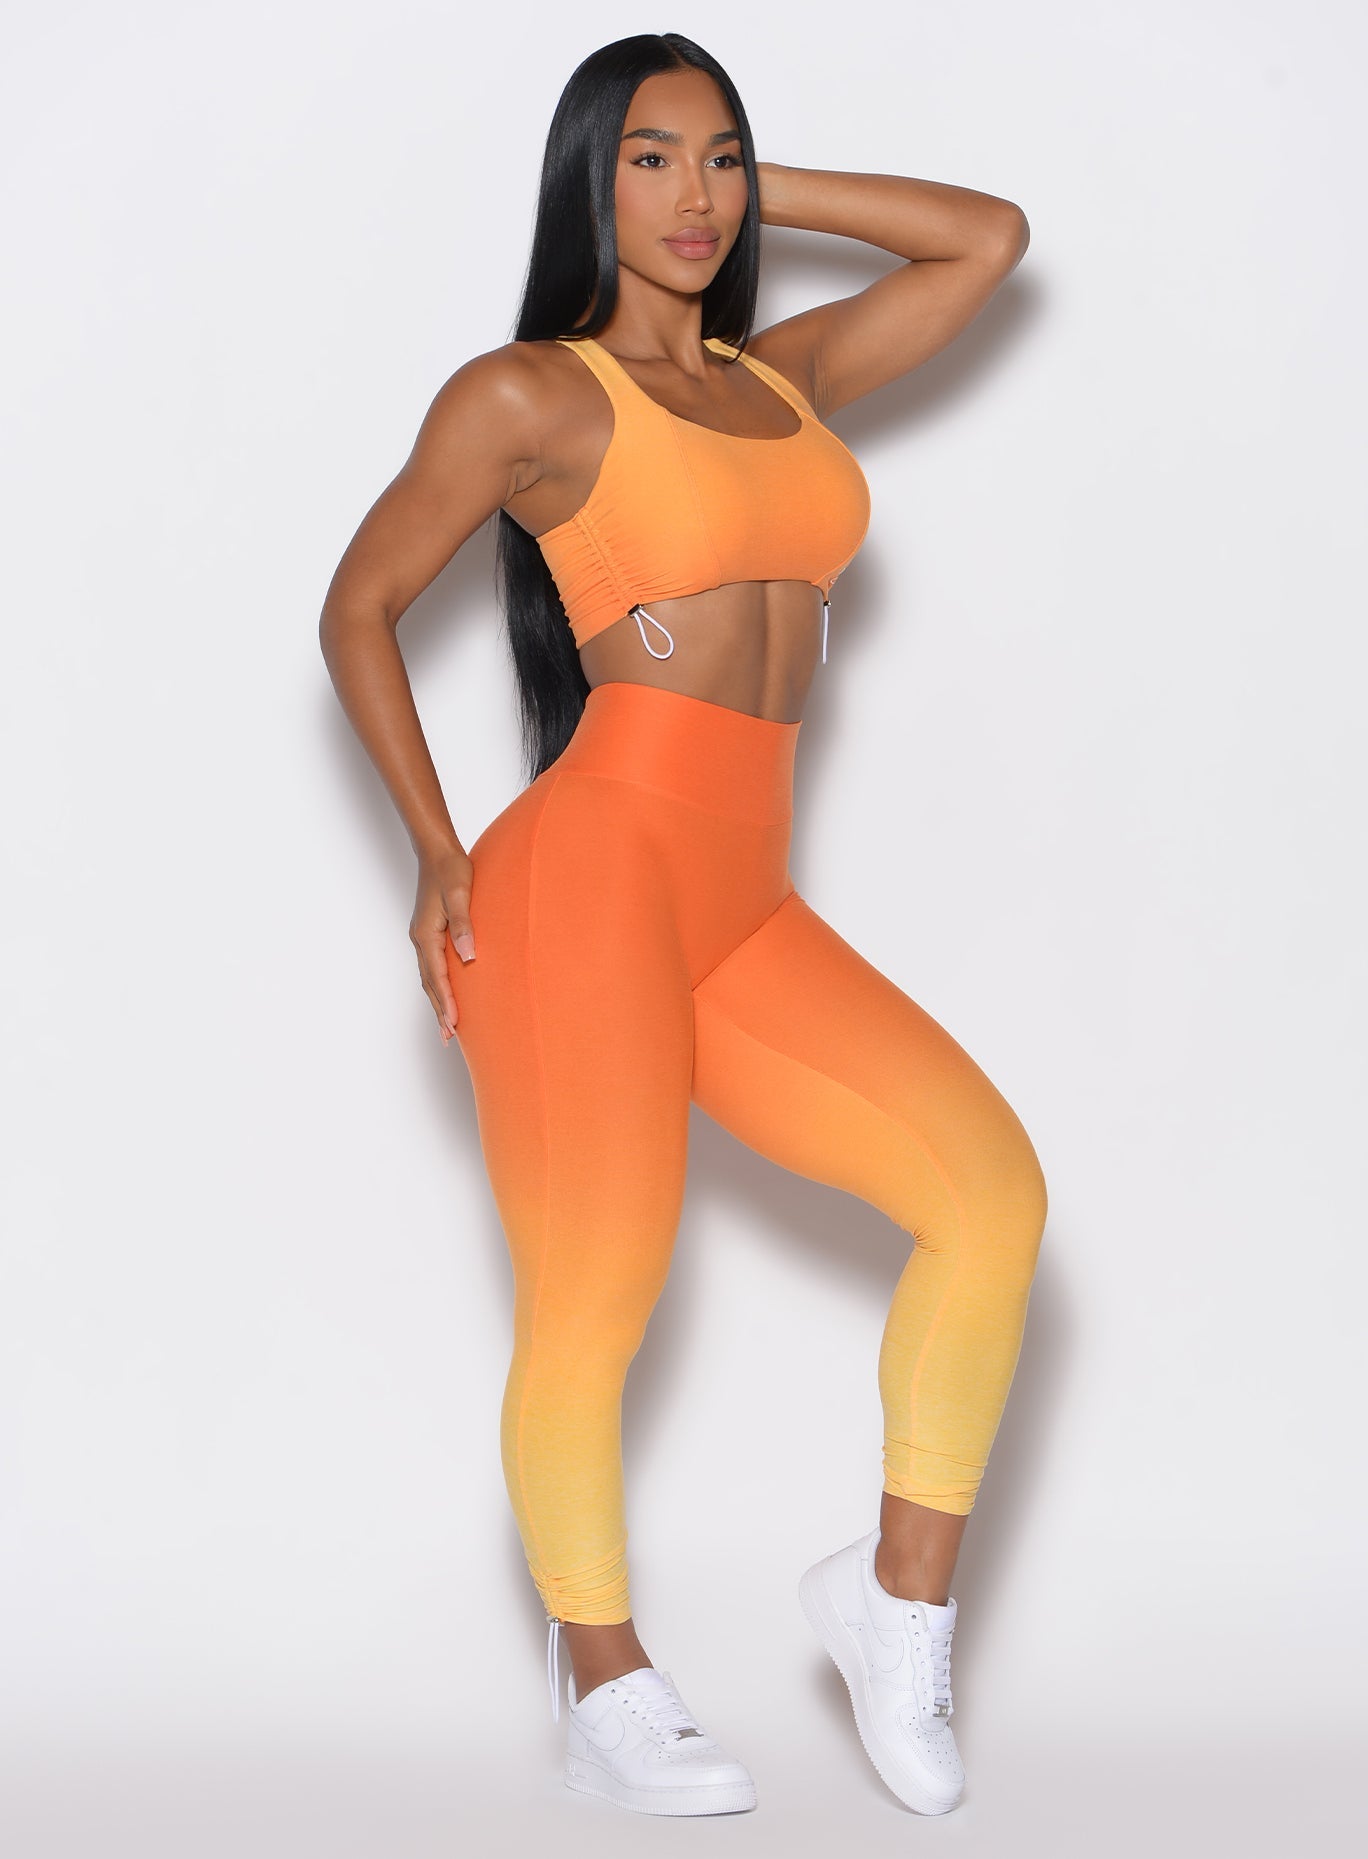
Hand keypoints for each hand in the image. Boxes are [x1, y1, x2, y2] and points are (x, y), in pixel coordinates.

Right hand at [411, 846, 474, 1044]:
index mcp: (426, 934)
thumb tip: (468, 956)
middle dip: (439, 1011)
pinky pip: (431, 966)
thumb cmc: (451, 869)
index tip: (454, 1025)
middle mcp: (421, 939)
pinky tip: (446, 992)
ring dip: (437, 1001)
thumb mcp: (460, 894)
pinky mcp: (429, 931)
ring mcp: (423, 936)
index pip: (437, 977)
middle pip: (429, 983)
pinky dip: (437, 985)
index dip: (446, 1002)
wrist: (437, 851)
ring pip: (429, 977)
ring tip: (447, 1026)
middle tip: (448, 1038)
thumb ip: (464, 925)